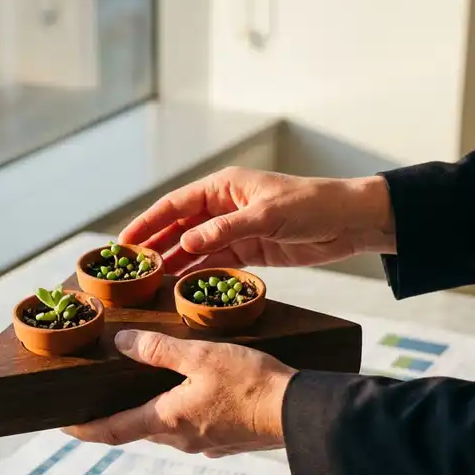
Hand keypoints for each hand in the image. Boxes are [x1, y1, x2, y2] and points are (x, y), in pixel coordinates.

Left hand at [64, 330, 293, 456]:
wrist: (298, 412)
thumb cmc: (250, 382)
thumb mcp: (200, 355)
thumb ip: (158, 350)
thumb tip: (122, 344)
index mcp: (167, 420)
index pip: (112, 430)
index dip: (83, 429)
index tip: (62, 425)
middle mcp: (182, 439)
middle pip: (138, 428)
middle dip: (119, 415)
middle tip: (102, 397)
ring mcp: (206, 444)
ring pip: (167, 428)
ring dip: (153, 412)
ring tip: (148, 388)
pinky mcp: (227, 441)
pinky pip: (194, 427)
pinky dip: (182, 412)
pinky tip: (194, 393)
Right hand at [118, 166, 394, 273]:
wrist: (349, 222)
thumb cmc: (312, 205)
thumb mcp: (267, 215)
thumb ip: (225, 230)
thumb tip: (185, 245)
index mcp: (224, 186)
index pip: (175, 204)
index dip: (148, 221)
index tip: (124, 242)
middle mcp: (224, 207)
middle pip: (179, 226)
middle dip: (155, 245)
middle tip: (130, 268)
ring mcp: (235, 230)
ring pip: (194, 248)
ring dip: (174, 263)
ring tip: (149, 282)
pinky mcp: (249, 251)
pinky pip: (215, 263)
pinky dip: (198, 274)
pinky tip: (180, 288)